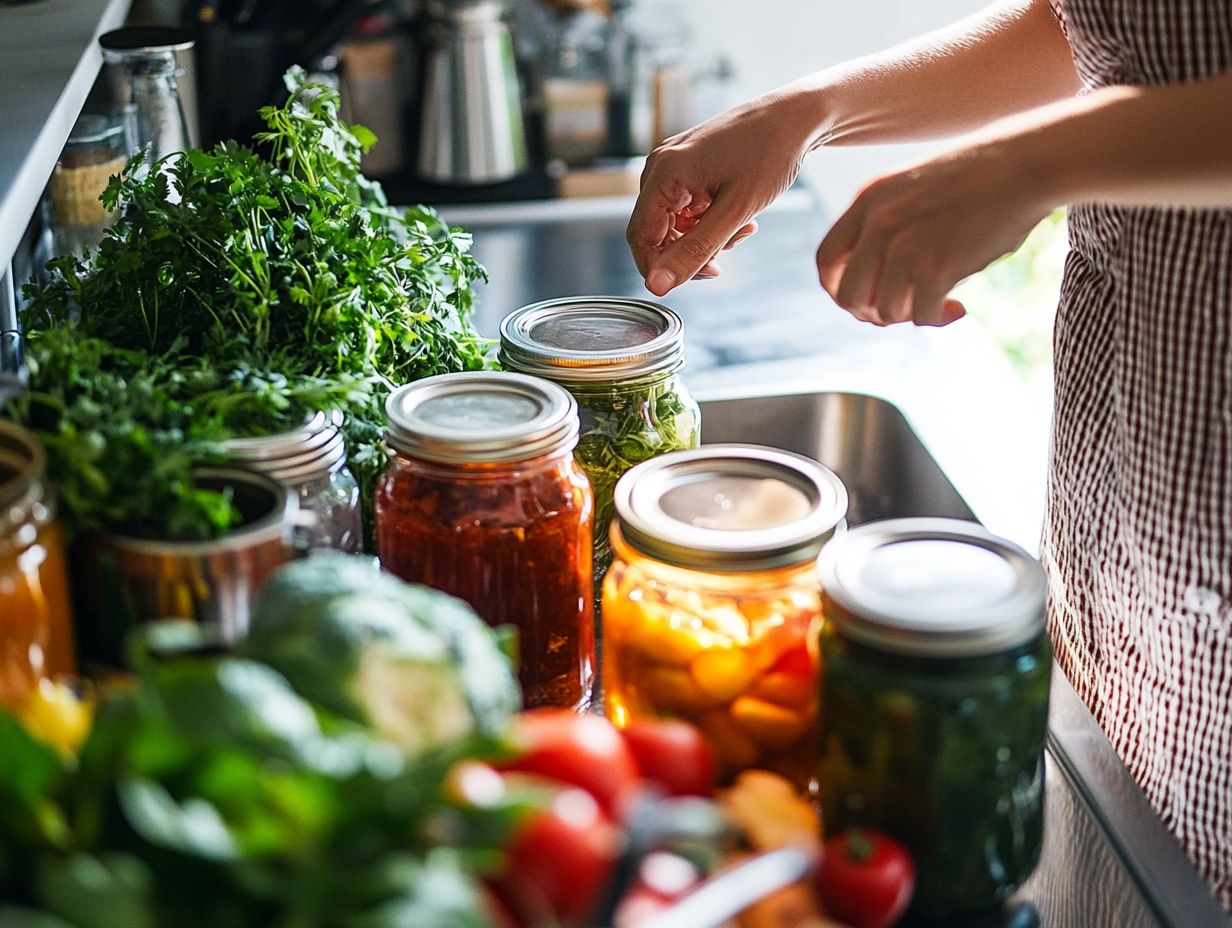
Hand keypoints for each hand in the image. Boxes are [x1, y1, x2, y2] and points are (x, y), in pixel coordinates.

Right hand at [627, 91, 816, 295]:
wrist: (797, 116)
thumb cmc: (770, 153)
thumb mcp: (734, 212)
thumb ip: (693, 251)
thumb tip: (657, 285)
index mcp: (664, 173)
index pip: (640, 238)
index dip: (661, 268)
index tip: (699, 276)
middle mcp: (661, 166)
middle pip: (656, 232)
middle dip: (690, 252)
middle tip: (727, 257)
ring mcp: (675, 164)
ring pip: (675, 224)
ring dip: (705, 238)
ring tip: (743, 228)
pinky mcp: (690, 166)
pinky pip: (687, 208)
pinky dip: (710, 221)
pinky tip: (739, 216)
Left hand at [815, 140, 1050, 325]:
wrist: (1026, 163)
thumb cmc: (978, 182)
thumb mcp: (912, 192)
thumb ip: (885, 229)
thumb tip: (873, 292)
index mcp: (868, 201)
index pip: (826, 262)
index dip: (840, 289)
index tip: (868, 297)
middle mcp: (878, 222)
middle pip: (848, 296)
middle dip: (872, 313)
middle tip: (904, 310)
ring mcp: (905, 244)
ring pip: (884, 311)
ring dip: (911, 316)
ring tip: (940, 303)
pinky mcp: (936, 265)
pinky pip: (920, 316)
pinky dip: (938, 319)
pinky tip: (960, 308)